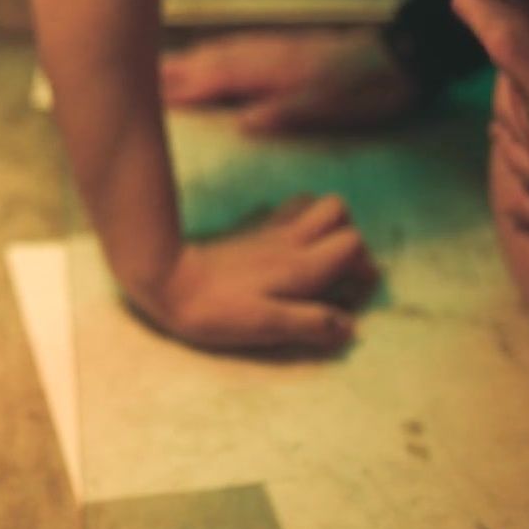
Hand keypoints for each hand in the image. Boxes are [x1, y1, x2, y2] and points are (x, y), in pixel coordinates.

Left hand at [141, 194, 378, 351]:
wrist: (165, 279)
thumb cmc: (215, 309)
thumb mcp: (265, 325)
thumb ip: (311, 323)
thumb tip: (350, 327)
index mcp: (299, 266)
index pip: (353, 243)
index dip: (362, 267)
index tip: (351, 292)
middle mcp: (289, 240)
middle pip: (338, 209)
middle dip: (348, 234)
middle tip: (336, 268)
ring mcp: (267, 230)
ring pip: (312, 202)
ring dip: (323, 224)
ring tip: (316, 254)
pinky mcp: (246, 228)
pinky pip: (281, 209)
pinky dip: (294, 221)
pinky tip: (284, 246)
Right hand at [160, 29, 420, 133]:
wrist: (406, 56)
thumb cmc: (370, 89)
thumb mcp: (335, 106)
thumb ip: (289, 111)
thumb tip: (244, 121)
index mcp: (277, 71)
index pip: (221, 76)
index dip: (187, 85)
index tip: (152, 92)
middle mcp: (273, 54)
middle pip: (217, 59)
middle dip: (180, 68)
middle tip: (142, 74)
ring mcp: (282, 48)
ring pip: (229, 50)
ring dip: (196, 57)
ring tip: (167, 65)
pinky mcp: (293, 48)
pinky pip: (245, 47)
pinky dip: (222, 50)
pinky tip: (218, 55)